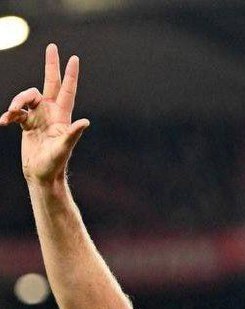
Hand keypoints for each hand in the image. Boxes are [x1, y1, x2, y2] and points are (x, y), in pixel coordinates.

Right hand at [0, 43, 88, 183]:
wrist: (42, 175)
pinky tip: (3, 122)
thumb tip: (86, 122)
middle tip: (52, 46)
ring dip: (17, 101)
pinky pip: (15, 112)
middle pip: (50, 83)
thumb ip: (73, 133)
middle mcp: (51, 113)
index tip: (74, 58)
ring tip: (11, 114)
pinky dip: (9, 114)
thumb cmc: (55, 163)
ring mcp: (38, 117)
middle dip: (51, 65)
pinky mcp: (27, 124)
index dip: (70, 75)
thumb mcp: (64, 147)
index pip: (67, 90)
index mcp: (62, 116)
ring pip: (26, 96)